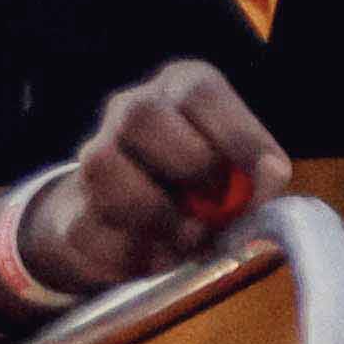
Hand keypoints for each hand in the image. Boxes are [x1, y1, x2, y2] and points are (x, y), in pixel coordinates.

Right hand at [19, 62, 290, 292]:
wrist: (138, 228)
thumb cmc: (208, 189)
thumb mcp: (243, 175)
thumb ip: (259, 178)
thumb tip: (270, 179)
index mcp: (183, 88)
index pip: (199, 92)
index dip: (237, 135)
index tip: (271, 175)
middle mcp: (131, 110)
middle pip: (140, 116)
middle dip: (190, 166)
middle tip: (219, 204)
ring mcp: (93, 157)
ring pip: (103, 167)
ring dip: (157, 214)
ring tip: (193, 237)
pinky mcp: (73, 212)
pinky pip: (91, 228)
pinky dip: (135, 253)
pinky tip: (163, 255)